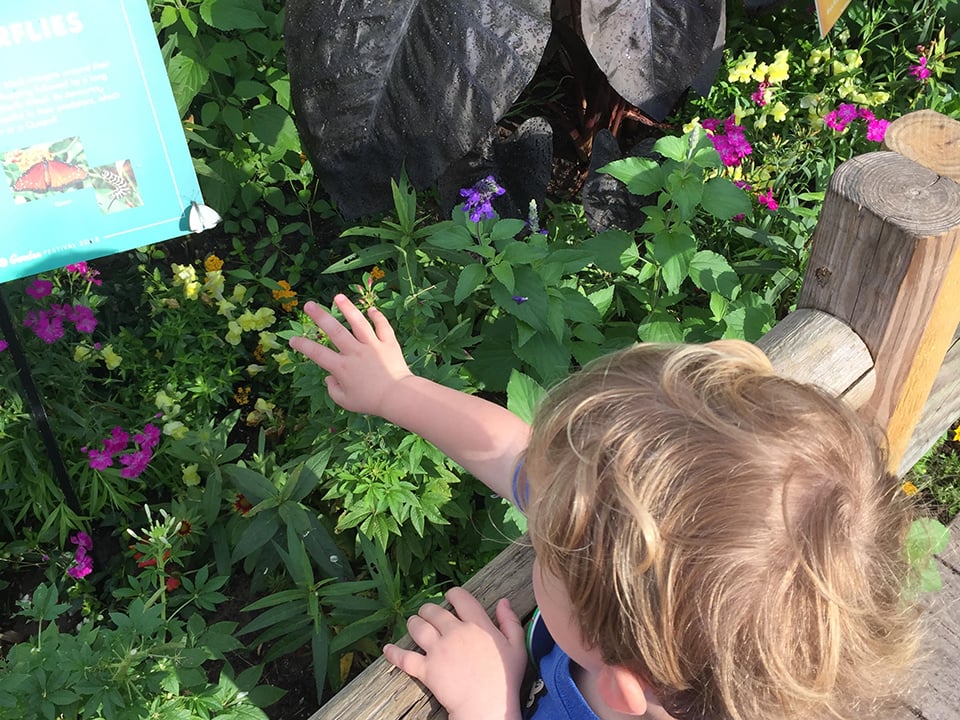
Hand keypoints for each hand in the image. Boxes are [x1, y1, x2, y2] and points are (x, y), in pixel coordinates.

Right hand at [289, 294, 412, 415]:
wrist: (398, 397)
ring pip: (358, 323)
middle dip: (320, 316)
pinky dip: (378, 317)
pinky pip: (383, 327)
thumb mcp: (346, 402)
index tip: (293, 339)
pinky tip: (371, 309)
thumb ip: (333, 389)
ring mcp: (372, 346)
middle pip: (335, 331)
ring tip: (338, 296)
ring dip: (347, 308)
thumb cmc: (371, 402)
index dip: (303, 345)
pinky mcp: (389, 344)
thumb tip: (330, 378)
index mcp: (342, 367)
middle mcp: (355, 352)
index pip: (317, 353)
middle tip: (308, 304)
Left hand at [384, 588, 527, 719]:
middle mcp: (455, 632)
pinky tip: (387, 649)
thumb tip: (503, 602)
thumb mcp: (517, 647)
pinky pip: (404, 658)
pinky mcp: (426, 670)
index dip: (453, 595)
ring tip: (414, 625)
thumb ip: (510, 622)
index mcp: (477, 625)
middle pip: (433, 610)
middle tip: (428, 614)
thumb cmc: (505, 680)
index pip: (460, 598)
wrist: (488, 707)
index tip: (450, 598)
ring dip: (413, 623)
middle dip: (429, 610)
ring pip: (417, 627)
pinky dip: (393, 653)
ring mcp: (438, 650)